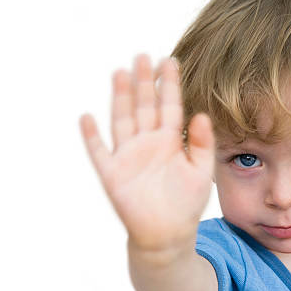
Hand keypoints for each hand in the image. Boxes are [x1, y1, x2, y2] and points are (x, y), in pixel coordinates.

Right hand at [79, 54, 213, 251]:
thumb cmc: (186, 203)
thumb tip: (202, 114)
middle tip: (142, 56)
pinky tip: (87, 117)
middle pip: (144, 106)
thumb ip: (202, 144)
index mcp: (170, 141)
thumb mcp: (202, 172)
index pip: (169, 106)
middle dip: (143, 82)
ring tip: (120, 73)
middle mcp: (148, 143)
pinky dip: (92, 136)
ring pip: (123, 120)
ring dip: (120, 98)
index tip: (169, 61)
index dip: (169, 85)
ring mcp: (128, 156)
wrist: (168, 234)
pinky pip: (99, 152)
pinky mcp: (113, 174)